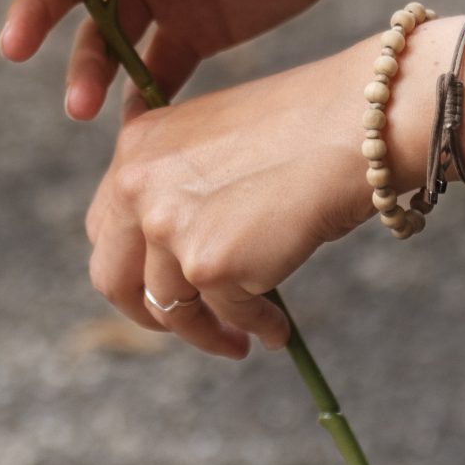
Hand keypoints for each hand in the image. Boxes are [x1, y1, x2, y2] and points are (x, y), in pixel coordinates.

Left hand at [85, 16, 464, 358]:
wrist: (357, 124)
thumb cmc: (305, 127)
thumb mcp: (217, 138)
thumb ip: (181, 180)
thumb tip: (175, 250)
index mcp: (137, 145)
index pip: (107, 227)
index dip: (135, 267)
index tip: (169, 286)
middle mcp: (138, 183)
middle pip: (113, 278)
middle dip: (150, 314)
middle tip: (190, 326)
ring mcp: (168, 225)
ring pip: (168, 309)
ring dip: (205, 333)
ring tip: (241, 339)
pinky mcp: (210, 264)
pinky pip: (228, 316)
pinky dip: (254, 327)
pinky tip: (277, 330)